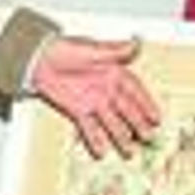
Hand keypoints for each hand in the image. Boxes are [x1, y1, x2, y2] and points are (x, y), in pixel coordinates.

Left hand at [29, 35, 160, 158]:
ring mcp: (93, 101)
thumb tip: (136, 43)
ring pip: (111, 122)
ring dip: (120, 137)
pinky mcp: (78, 111)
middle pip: (126, 110)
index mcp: (114, 72)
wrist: (38, 60)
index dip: (146, 104)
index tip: (156, 117)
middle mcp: (106, 89)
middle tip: (147, 138)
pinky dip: (95, 139)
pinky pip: (89, 127)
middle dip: (137, 124)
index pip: (135, 91)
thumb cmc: (64, 49)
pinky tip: (101, 151)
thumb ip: (114, 50)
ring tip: (129, 151)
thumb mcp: (91, 49)